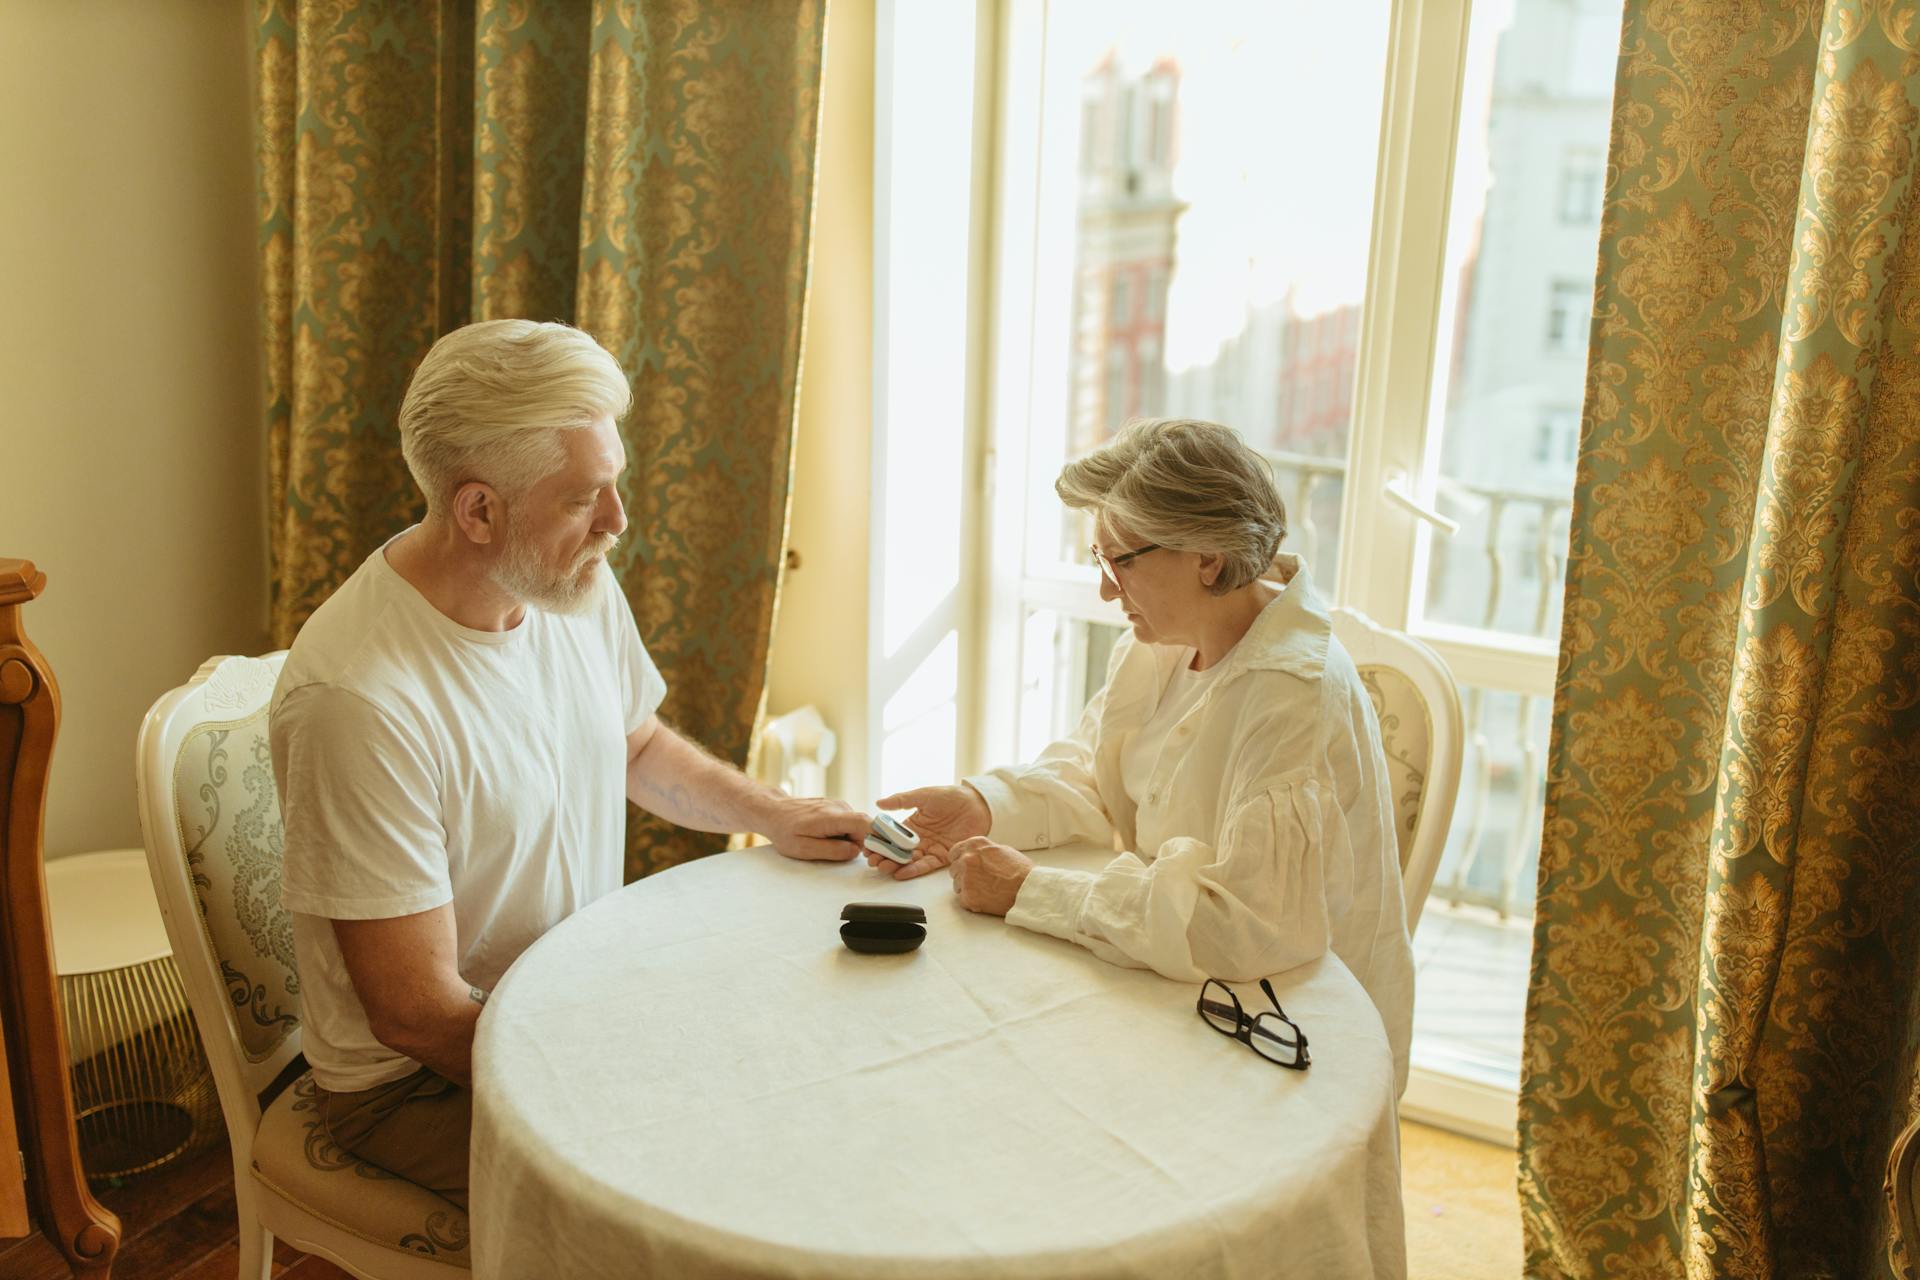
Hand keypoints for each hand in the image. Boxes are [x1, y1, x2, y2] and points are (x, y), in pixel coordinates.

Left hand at [764, 796, 868, 861]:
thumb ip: (832, 851)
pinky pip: (849, 823)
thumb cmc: (784, 831)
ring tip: (828, 846)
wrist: (772, 811)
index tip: (875, 853)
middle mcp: (839, 807)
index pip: (866, 824)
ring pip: (858, 826)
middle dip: (862, 844)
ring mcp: (838, 805)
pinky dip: (845, 834)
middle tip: (843, 856)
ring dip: (851, 840)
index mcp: (832, 817)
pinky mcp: (836, 807)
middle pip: (865, 827)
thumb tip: (855, 851)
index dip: (876, 839)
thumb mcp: (804, 849)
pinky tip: (828, 838)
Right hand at [865, 784, 991, 879]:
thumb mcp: (924, 795)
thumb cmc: (952, 796)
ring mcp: (929, 848)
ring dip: (895, 865)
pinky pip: (925, 865)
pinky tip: (901, 873)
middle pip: (897, 850)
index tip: (867, 846)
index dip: (879, 840)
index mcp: (912, 823)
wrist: (978, 805)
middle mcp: (918, 838)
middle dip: (883, 856)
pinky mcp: (942, 857)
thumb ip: (902, 800)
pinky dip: (913, 870)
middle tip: (872, 861)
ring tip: (883, 868)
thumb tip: (879, 802)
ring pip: (908, 860)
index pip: (891, 835)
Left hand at [949, 838, 1032, 916]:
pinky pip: (962, 900)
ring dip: (968, 889)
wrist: (1028, 889)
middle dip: (964, 875)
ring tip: (987, 890)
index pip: (954, 853)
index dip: (960, 861)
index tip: (965, 867)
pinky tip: (986, 898)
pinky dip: (972, 901)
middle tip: (980, 881)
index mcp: (974, 845)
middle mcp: (967, 859)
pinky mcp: (968, 896)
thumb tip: (976, 854)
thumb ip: (983, 851)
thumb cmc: (1020, 871)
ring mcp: (966, 878)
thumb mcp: (1001, 850)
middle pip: (954, 870)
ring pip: (957, 885)